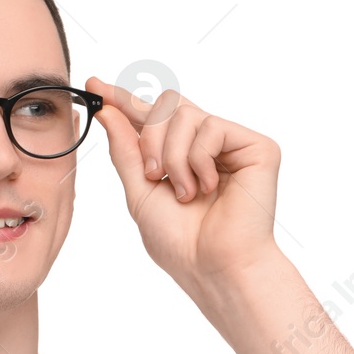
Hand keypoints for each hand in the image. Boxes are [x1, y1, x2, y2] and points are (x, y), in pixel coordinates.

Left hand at [86, 75, 282, 287]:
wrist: (214, 267)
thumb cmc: (181, 242)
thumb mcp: (140, 192)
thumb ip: (125, 150)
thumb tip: (107, 111)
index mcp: (180, 155)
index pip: (150, 116)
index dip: (124, 100)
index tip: (96, 86)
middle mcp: (208, 145)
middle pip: (165, 106)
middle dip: (148, 137)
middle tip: (152, 174)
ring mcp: (233, 144)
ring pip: (184, 114)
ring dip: (173, 155)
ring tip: (184, 192)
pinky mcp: (257, 146)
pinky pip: (212, 126)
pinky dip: (199, 159)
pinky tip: (208, 188)